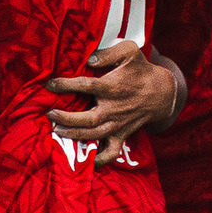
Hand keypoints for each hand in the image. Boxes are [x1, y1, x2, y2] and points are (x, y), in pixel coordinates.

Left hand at [46, 39, 181, 164]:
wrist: (161, 93)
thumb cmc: (140, 70)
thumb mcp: (129, 52)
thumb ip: (108, 53)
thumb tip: (89, 60)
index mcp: (113, 87)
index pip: (86, 86)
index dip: (66, 85)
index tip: (50, 84)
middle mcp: (114, 109)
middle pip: (87, 118)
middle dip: (66, 118)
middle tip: (50, 113)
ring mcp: (117, 125)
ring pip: (93, 135)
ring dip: (74, 135)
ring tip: (57, 130)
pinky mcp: (121, 135)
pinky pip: (111, 152)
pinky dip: (99, 160)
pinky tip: (85, 160)